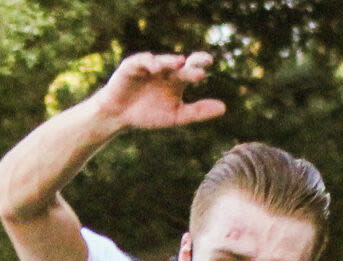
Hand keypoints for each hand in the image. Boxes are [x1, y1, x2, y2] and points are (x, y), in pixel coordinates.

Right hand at [91, 52, 225, 132]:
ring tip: (179, 63)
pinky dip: (149, 63)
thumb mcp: (175, 116)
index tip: (209, 64)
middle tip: (201, 65)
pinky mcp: (132, 66)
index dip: (200, 64)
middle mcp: (165, 70)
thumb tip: (224, 108)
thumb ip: (198, 112)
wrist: (117, 116)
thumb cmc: (146, 115)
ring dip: (170, 61)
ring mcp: (148, 67)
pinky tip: (155, 68)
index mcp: (176, 79)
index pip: (192, 68)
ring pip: (162, 61)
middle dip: (190, 64)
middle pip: (179, 63)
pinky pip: (142, 61)